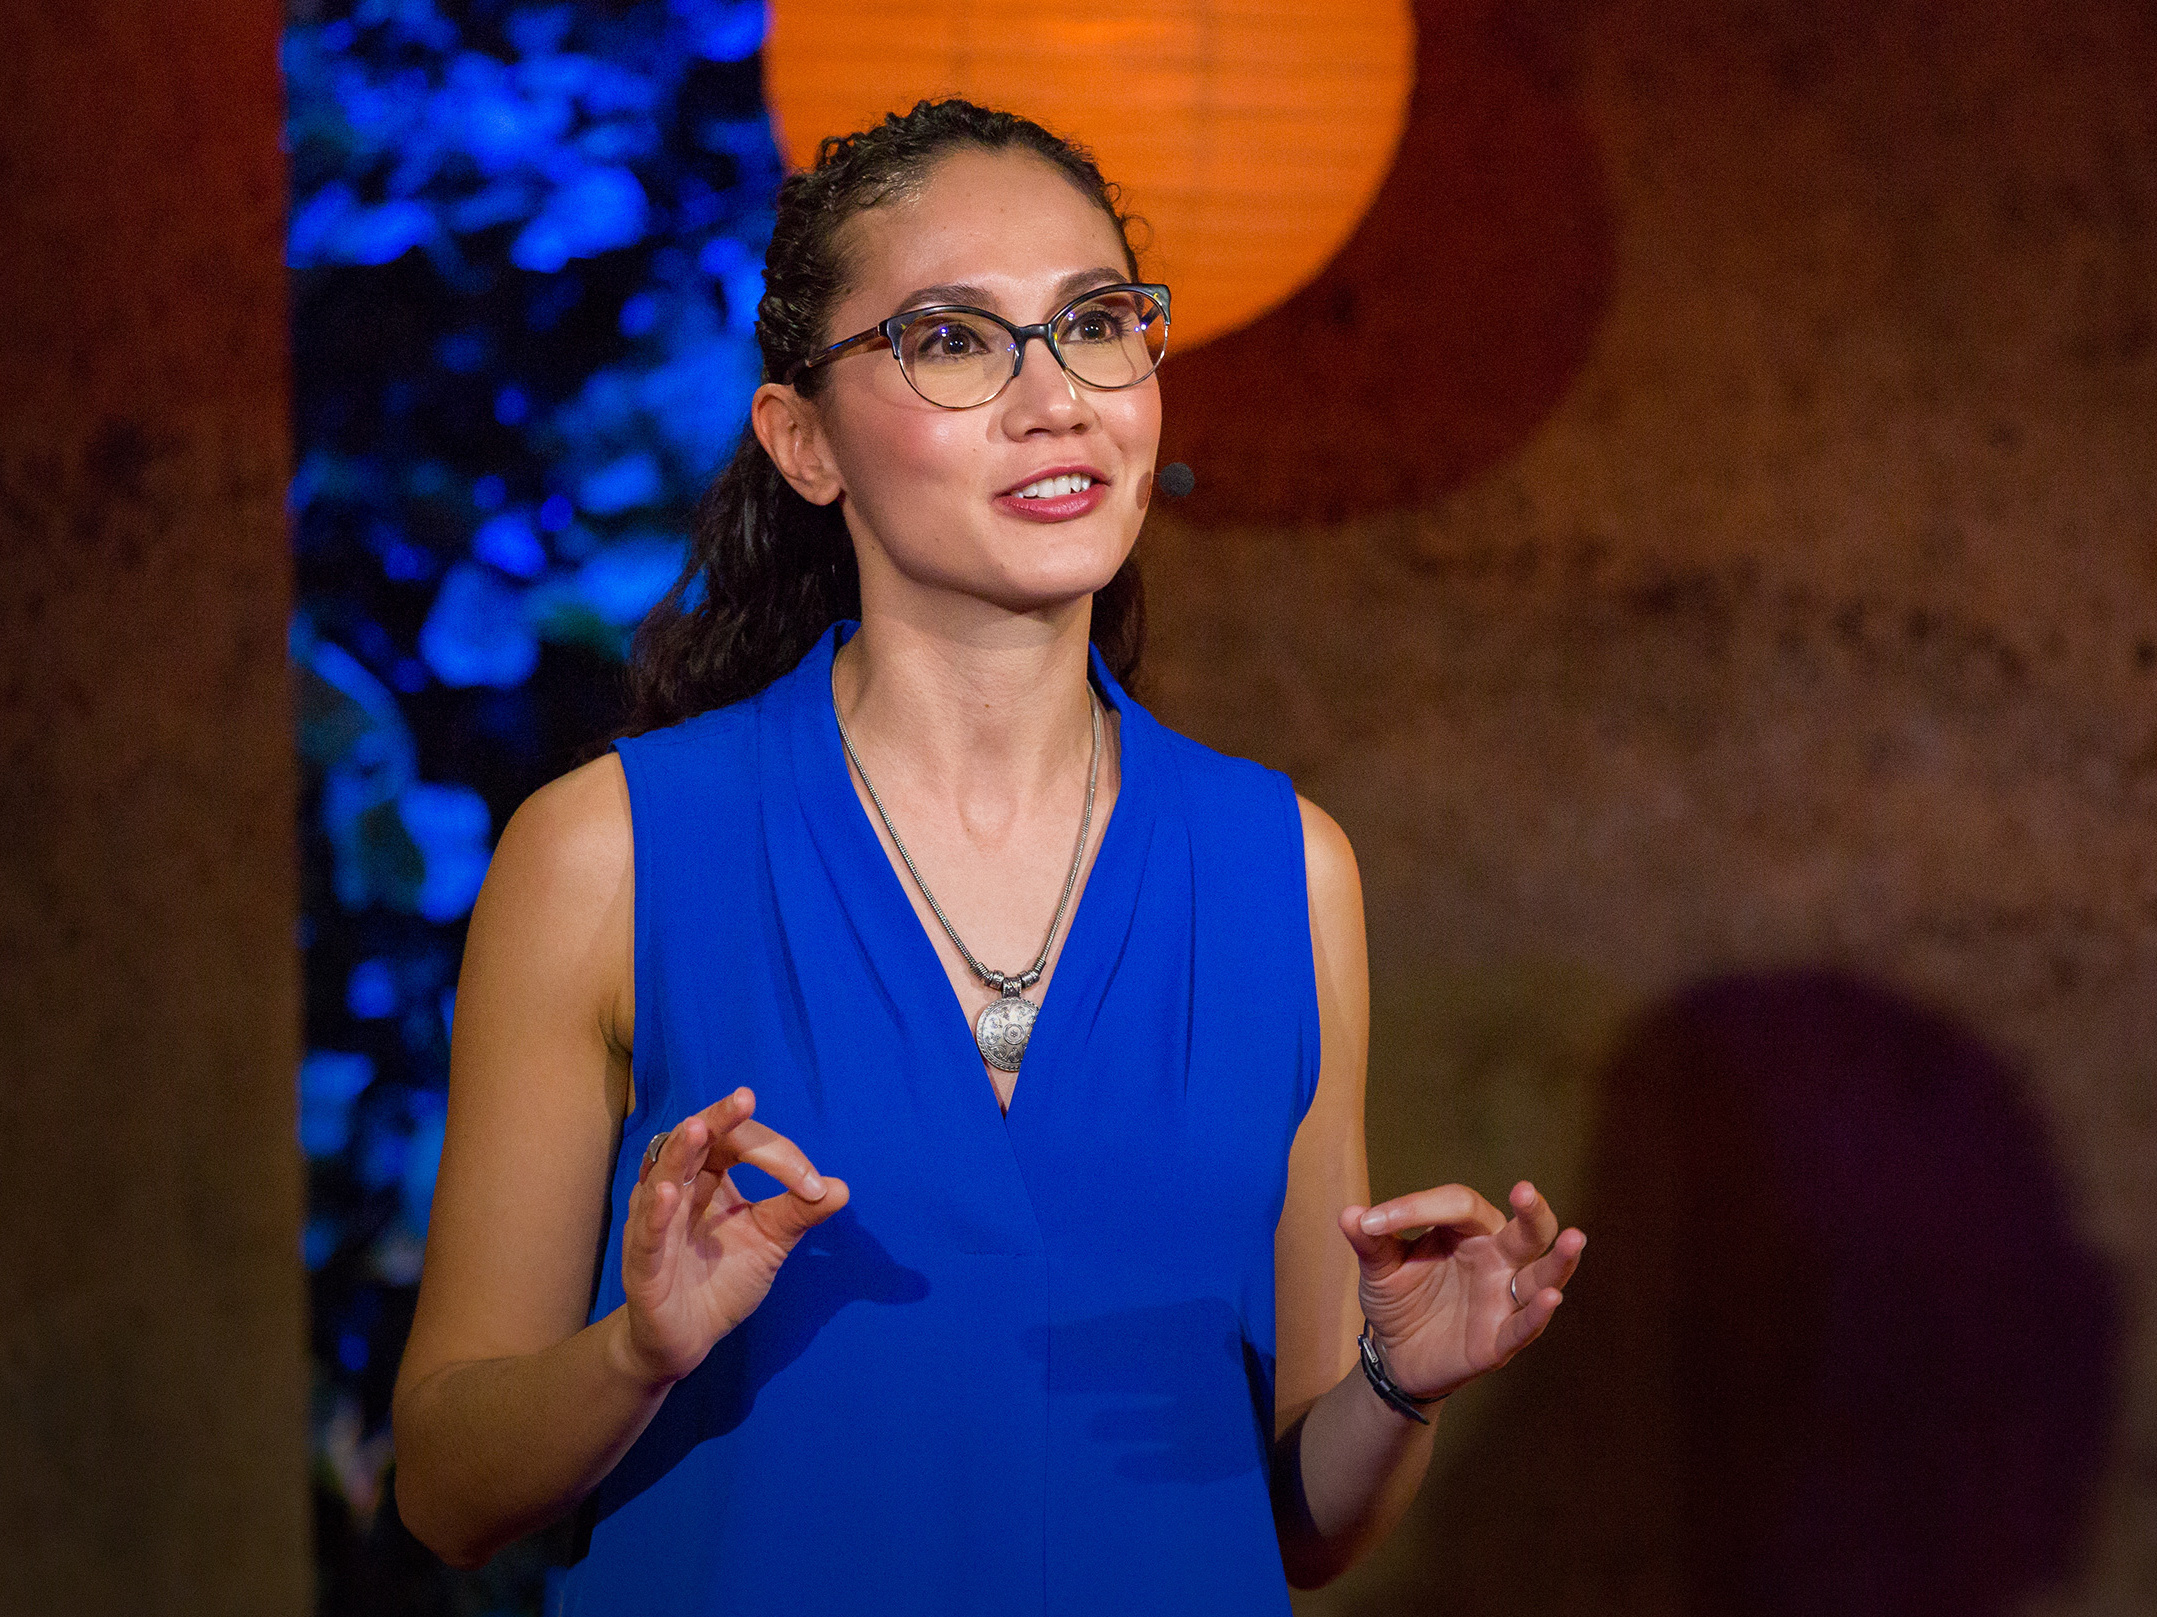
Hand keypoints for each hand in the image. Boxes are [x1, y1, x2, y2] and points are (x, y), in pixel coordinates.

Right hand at [615, 1087, 848, 1386]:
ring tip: (697, 1128)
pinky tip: (669, 1193)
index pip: (738, 1145)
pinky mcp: (642, 1264)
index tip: (813, 1184)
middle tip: (743, 1098)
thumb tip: (841, 1188)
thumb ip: (798, 1213)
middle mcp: (677, 1190)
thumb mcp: (770, 1242)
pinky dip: (656, 1213)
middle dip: (718, 1119)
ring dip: (679, 1152)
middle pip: (694, 1141)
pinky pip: (646, 1233)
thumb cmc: (722, 1281)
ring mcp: (654, 1223)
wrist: (688, 1339)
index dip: (777, 1155)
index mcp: (709, 1178)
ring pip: (661, 1176)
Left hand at [1339, 1179, 1584, 1402]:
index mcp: (1466, 1233)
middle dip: (1532, 1211)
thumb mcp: (1378, 1269)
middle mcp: (1495, 1259)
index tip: (1373, 1222)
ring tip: (1575, 1238)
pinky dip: (1538, 1313)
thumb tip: (1349, 1215)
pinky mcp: (1500, 1339)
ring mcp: (1502, 1298)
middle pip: (1526, 1230)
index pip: (1458, 1206)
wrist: (1395, 1356)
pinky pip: (1525, 1324)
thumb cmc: (1398, 1299)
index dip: (1418, 1207)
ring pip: (1541, 1275)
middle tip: (1525, 1190)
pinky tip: (1552, 1298)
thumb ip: (1369, 1242)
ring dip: (1559, 1260)